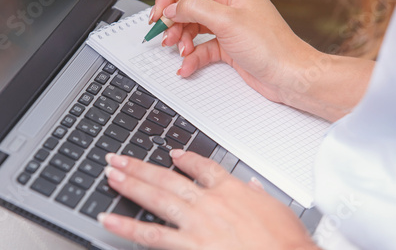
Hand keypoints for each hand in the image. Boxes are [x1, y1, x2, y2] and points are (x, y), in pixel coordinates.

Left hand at [99, 151, 317, 249]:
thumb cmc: (288, 242)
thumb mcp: (278, 210)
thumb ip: (259, 195)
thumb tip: (253, 186)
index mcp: (231, 190)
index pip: (203, 167)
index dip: (185, 159)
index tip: (172, 154)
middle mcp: (209, 202)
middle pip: (168, 178)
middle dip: (140, 167)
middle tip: (118, 159)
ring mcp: (196, 223)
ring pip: (156, 198)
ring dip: (129, 185)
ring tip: (110, 176)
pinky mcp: (190, 245)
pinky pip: (152, 235)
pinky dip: (128, 228)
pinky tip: (108, 220)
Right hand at [149, 0, 318, 104]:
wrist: (290, 76)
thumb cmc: (271, 47)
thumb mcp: (227, 21)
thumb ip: (195, 8)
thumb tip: (173, 6)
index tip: (159, 12)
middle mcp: (228, 4)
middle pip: (189, 7)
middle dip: (175, 22)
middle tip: (165, 36)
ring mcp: (227, 26)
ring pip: (192, 28)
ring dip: (182, 40)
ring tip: (181, 51)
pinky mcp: (226, 46)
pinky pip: (201, 47)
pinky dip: (192, 56)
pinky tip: (187, 65)